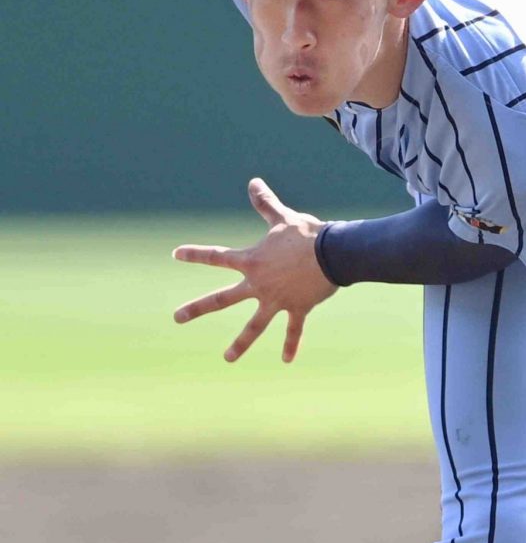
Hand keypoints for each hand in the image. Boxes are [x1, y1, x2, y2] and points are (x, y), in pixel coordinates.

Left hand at [173, 179, 336, 362]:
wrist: (332, 253)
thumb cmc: (306, 234)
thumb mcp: (283, 218)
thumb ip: (265, 204)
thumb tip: (253, 182)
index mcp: (251, 261)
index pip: (217, 257)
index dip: (195, 254)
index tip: (175, 254)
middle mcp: (258, 284)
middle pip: (221, 299)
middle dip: (197, 309)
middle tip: (177, 318)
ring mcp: (276, 300)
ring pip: (253, 326)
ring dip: (240, 343)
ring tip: (227, 358)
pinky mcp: (297, 308)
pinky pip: (293, 330)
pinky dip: (290, 344)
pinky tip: (286, 360)